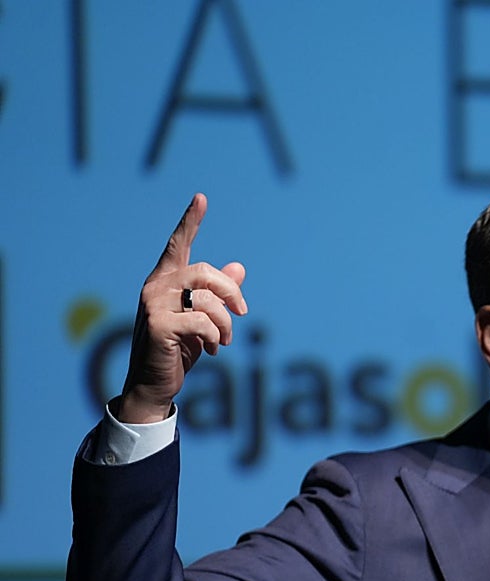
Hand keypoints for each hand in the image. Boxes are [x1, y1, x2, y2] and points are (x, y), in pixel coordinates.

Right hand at [119, 193, 247, 422]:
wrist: (155, 383)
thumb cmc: (179, 349)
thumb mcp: (203, 319)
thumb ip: (218, 294)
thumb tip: (239, 267)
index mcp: (166, 280)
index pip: (177, 244)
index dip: (190, 221)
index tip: (201, 197)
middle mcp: (156, 286)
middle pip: (205, 272)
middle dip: (231, 293)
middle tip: (243, 313)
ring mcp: (154, 305)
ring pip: (208, 300)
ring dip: (225, 324)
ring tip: (223, 341)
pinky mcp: (158, 325)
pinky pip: (202, 322)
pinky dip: (214, 338)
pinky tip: (210, 350)